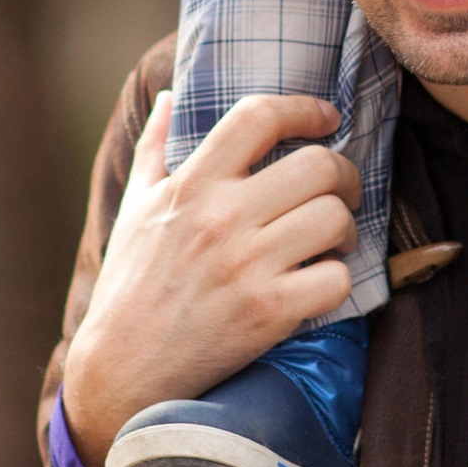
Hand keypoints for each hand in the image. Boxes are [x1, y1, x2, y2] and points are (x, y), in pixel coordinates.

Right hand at [61, 91, 361, 466]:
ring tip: (335, 240)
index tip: (326, 118)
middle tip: (339, 192)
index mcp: (190, 185)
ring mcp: (246, 267)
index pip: (258, 116)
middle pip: (318, 165)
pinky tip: (321, 282)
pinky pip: (336, 280)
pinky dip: (338, 280)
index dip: (303, 109)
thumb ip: (154, 147)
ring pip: (335, 219)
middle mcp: (220, 219)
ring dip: (347, 228)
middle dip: (343, 176)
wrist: (120, 370)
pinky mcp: (267, 314)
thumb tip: (171, 97)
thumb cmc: (130, 286)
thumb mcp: (135, 208)